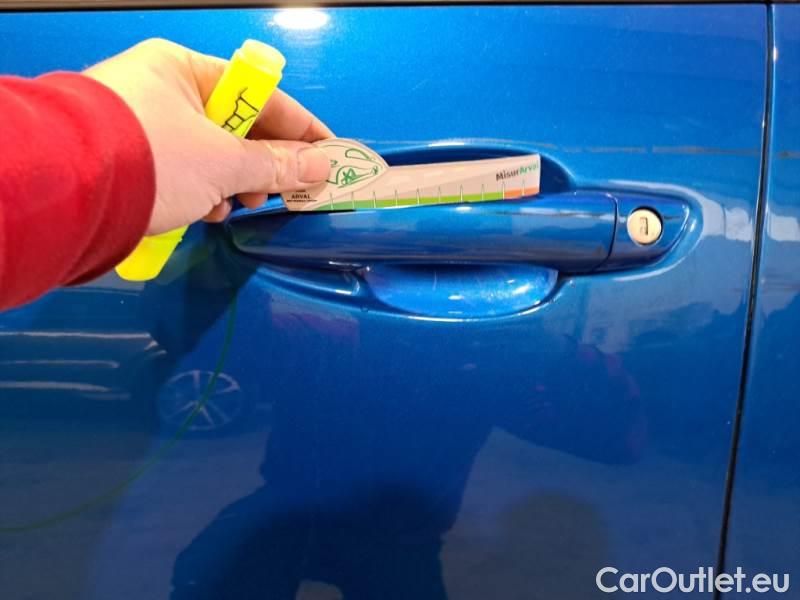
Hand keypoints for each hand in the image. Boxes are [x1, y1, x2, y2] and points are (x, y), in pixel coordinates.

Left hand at [85, 38, 332, 234]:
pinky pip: (182, 169)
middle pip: (235, 125)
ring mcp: (143, 124)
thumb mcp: (224, 161)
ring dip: (232, 182)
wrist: (69, 193)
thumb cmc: (153, 158)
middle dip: (263, 162)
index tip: (328, 153)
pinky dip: (201, 191)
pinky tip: (204, 211)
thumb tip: (319, 167)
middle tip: (281, 190)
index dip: (300, 127)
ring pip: (210, 152)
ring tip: (237, 204)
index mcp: (184, 69)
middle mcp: (162, 89)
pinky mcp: (129, 158)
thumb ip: (276, 165)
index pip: (260, 94)